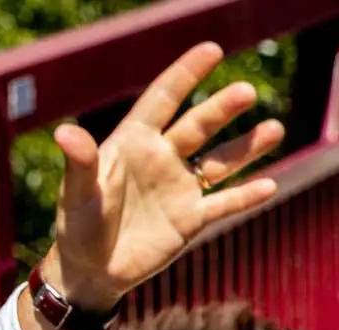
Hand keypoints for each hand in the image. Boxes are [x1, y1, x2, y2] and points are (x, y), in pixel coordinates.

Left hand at [46, 42, 283, 309]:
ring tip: (274, 130)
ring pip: (220, 160)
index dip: (185, 74)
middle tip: (246, 92)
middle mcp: (162, 158)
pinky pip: (224, 203)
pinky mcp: (191, 218)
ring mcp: (180, 187)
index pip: (161, 100)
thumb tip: (64, 132)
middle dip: (221, 109)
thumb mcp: (77, 194)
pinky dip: (245, 196)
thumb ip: (79, 163)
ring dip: (247, 146)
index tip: (212, 49)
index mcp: (133, 143)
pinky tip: (269, 185)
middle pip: (197, 126)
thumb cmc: (77, 226)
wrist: (89, 271)